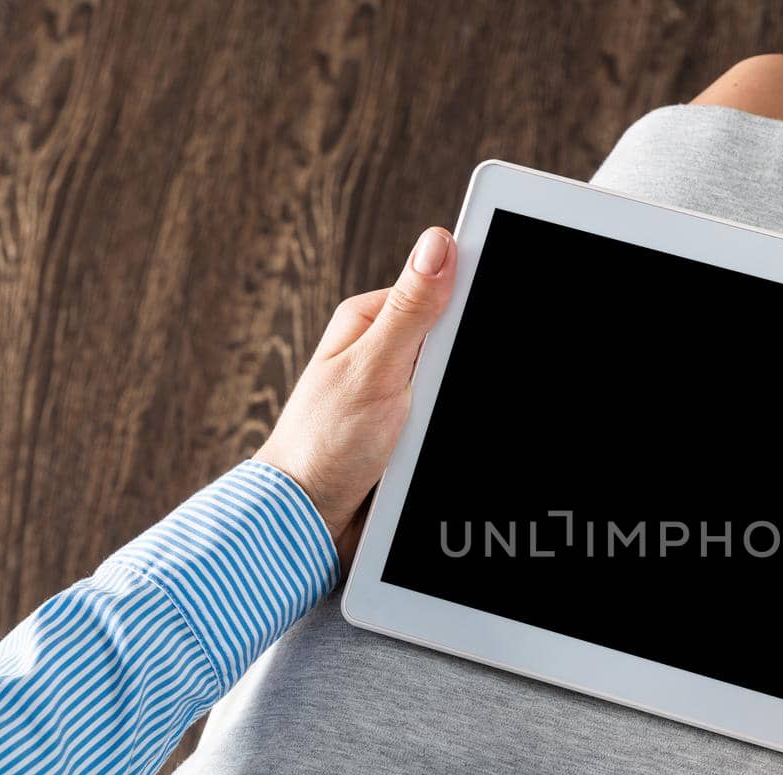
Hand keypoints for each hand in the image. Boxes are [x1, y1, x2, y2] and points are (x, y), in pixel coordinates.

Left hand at [256, 227, 456, 567]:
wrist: (308, 523)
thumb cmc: (325, 446)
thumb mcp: (374, 369)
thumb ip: (411, 310)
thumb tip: (438, 242)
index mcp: (371, 321)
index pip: (441, 290)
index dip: (471, 303)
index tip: (475, 334)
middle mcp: (384, 352)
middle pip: (455, 342)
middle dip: (461, 370)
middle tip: (435, 402)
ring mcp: (398, 393)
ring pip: (456, 386)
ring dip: (454, 409)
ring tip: (426, 437)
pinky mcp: (409, 432)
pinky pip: (446, 421)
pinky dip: (446, 434)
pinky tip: (434, 450)